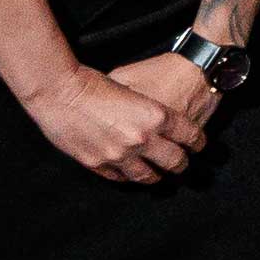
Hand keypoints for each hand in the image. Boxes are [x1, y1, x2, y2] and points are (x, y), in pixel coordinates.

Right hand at [32, 53, 213, 183]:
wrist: (59, 92)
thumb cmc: (92, 82)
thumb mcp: (132, 86)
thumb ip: (147, 104)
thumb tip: (158, 111)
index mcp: (155, 116)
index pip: (189, 134)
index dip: (198, 142)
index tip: (200, 145)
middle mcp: (142, 138)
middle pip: (174, 160)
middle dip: (182, 164)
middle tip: (184, 165)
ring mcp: (119, 155)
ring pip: (148, 175)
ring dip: (156, 176)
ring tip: (159, 176)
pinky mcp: (97, 163)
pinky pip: (119, 177)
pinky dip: (127, 177)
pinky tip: (130, 175)